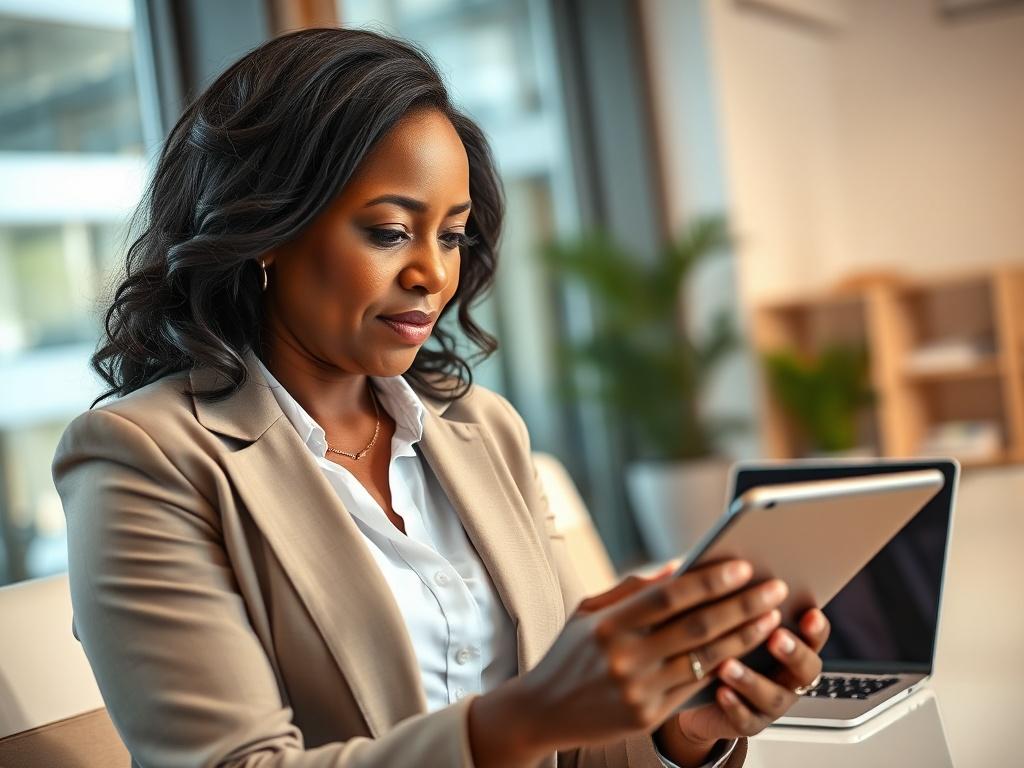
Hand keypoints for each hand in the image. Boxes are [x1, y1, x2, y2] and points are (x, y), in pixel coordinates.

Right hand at [502, 559, 786, 756]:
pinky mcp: (647, 716)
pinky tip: (747, 651)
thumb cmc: (570, 654)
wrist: (543, 711)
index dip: (709, 581)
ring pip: (705, 659)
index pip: (669, 596)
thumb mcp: (589, 612)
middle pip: (696, 626)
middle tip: (772, 589)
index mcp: (608, 624)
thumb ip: (633, 589)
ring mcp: (638, 689)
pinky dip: (725, 667)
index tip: (742, 566)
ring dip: (744, 637)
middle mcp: (624, 656)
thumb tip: (680, 568)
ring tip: (771, 618)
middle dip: (741, 605)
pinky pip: (695, 687)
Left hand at [664, 608, 830, 751]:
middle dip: (793, 652)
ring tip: (729, 664)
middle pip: (806, 668)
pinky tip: (720, 691)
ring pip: (772, 696)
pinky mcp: (749, 723)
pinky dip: (735, 705)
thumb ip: (737, 598)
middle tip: (776, 636)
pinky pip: (746, 719)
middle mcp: (789, 677)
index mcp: (792, 646)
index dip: (816, 628)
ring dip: (752, 679)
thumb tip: (726, 567)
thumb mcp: (730, 621)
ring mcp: (772, 704)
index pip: (815, 636)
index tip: (810, 613)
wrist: (700, 695)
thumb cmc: (721, 647)